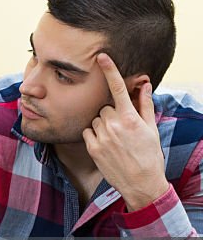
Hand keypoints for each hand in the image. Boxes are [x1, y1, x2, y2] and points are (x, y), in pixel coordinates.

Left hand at [83, 53, 168, 210]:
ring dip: (102, 125)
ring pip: (96, 119)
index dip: (110, 70)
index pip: (119, 88)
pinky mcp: (92, 147)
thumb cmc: (149, 154)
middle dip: (112, 114)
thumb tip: (144, 83)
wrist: (141, 183)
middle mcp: (115, 125)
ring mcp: (102, 136)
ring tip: (115, 139)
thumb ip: (145, 104)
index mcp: (131, 118)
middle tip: (122, 129)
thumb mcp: (151, 128)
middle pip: (105, 107)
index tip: (101, 56)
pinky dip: (94, 135)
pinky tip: (106, 145)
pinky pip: (88, 131)